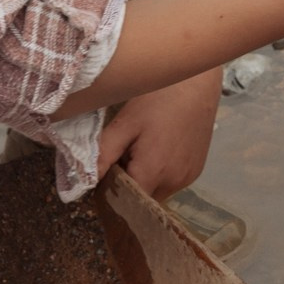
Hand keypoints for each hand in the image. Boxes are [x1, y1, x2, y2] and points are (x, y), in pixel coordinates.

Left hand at [97, 70, 221, 199]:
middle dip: (128, 186)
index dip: (111, 193)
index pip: (125, 202)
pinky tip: (159, 149)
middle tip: (123, 157)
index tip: (104, 175)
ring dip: (145, 181)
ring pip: (157, 193)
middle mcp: (174, 182)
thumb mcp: (125, 123)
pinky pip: (171, 183)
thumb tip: (84, 182)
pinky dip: (160, 175)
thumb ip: (103, 155)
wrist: (198, 82)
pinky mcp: (197, 171)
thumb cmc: (158, 98)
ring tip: (142, 150)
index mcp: (153, 172)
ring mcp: (188, 178)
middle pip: (142, 199)